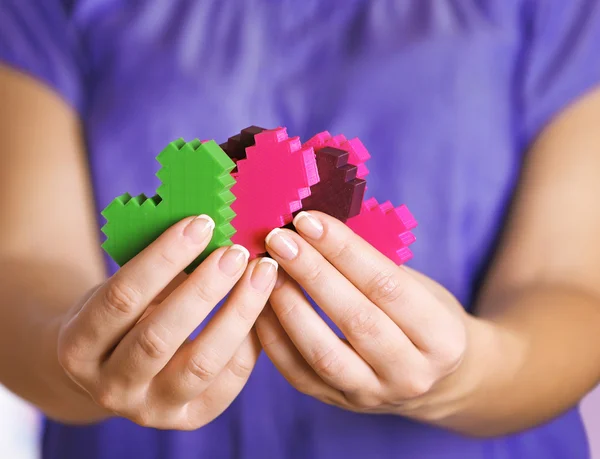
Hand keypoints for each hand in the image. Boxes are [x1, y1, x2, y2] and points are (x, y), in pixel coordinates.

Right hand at [57, 215, 277, 428]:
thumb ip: (155, 268)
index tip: (201, 224)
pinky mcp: (189, 418)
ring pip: (201, 364)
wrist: (115, 367)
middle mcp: (110, 388)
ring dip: (237, 313)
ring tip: (261, 273)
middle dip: (204, 288)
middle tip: (236, 251)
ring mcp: (151, 410)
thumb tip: (210, 230)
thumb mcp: (119, 289)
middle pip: (160, 337)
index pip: (122, 297)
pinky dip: (250, 340)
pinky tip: (263, 305)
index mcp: (78, 348)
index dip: (164, 257)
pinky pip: (228, 381)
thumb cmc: (121, 314)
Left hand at [256, 211, 469, 418]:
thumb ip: (376, 264)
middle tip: (279, 239)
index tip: (308, 220)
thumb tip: (317, 228)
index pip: (386, 285)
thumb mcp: (420, 287)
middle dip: (311, 272)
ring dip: (289, 305)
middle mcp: (412, 373)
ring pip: (323, 353)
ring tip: (266, 269)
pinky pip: (299, 373)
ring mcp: (374, 394)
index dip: (344, 249)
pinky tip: (260, 304)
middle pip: (355, 318)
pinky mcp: (341, 403)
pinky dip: (275, 337)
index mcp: (443, 336)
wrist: (434, 378)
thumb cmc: (422, 316)